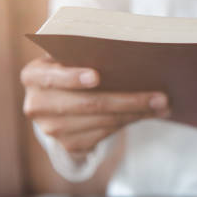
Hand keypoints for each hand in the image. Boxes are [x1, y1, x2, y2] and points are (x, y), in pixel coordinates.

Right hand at [21, 56, 169, 157]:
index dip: (73, 77)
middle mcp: (37, 105)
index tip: (97, 76)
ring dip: (137, 113)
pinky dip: (131, 122)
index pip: (53, 76)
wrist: (60, 99)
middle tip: (161, 96)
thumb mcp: (71, 56)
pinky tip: (150, 114)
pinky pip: (106, 134)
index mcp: (34, 75)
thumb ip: (87, 51)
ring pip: (103, 121)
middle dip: (129, 100)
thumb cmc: (73, 67)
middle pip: (89, 104)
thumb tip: (132, 51)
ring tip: (163, 104)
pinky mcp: (70, 145)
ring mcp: (52, 129)